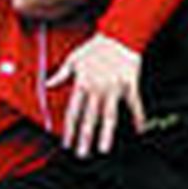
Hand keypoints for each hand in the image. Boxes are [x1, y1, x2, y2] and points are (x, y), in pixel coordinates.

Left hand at [46, 34, 143, 156]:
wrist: (119, 34)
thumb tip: (48, 84)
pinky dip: (138, 117)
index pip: (73, 113)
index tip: (66, 143)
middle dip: (84, 138)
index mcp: (82, 84)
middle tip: (82, 154)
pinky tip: (139, 130)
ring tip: (103, 149)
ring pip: (109, 116)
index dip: (69, 130)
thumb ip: (61, 75)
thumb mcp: (73, 59)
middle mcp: (97, 89)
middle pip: (89, 119)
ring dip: (106, 134)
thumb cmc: (96, 46)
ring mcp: (114, 89)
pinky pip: (134, 105)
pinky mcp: (129, 85)